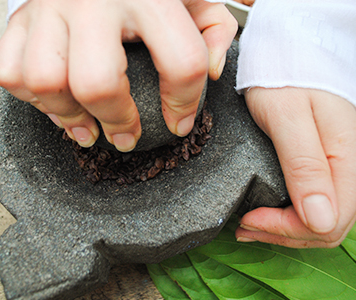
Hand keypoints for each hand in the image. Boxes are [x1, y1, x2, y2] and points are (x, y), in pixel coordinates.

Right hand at [0, 0, 236, 151]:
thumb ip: (213, 28)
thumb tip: (214, 70)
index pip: (180, 62)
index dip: (184, 104)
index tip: (179, 123)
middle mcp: (95, 1)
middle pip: (97, 83)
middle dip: (115, 121)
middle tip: (125, 137)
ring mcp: (51, 8)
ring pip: (46, 82)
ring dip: (68, 117)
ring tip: (87, 129)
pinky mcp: (21, 19)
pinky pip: (12, 73)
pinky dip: (32, 97)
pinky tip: (56, 100)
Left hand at [236, 87, 355, 247]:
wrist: (288, 50)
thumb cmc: (284, 77)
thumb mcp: (288, 118)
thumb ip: (306, 166)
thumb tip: (322, 221)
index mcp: (345, 158)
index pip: (329, 221)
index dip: (287, 229)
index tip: (250, 219)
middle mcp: (347, 166)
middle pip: (328, 226)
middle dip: (284, 233)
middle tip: (245, 226)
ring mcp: (337, 165)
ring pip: (322, 217)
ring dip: (285, 228)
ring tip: (249, 224)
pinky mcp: (323, 162)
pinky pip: (315, 200)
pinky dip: (289, 214)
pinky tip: (266, 211)